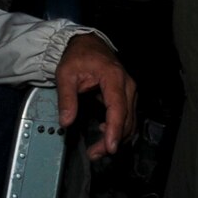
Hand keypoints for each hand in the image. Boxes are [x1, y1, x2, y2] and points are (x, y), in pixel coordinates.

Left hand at [55, 31, 134, 158]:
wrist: (89, 44)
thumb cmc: (79, 57)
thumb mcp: (66, 74)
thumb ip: (67, 98)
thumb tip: (66, 122)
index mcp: (114, 78)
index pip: (118, 109)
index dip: (115, 130)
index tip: (110, 147)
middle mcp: (128, 86)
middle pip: (127, 119)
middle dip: (113, 140)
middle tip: (95, 154)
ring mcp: (130, 91)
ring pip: (131, 121)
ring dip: (117, 137)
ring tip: (98, 149)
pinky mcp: (128, 96)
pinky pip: (129, 116)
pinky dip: (120, 129)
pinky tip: (106, 133)